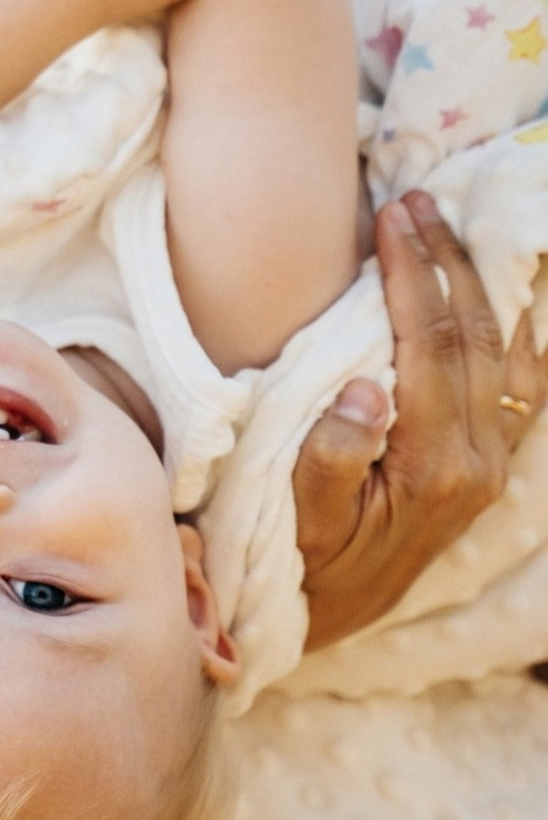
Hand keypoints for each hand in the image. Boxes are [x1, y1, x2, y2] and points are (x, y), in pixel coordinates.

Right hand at [293, 188, 546, 650]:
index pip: (429, 347)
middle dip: (445, 260)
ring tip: (443, 224)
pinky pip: (519, 381)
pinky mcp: (491, 465)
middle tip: (413, 202)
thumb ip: (330, 456)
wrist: (335, 617)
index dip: (409, 276)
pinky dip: (510, 326)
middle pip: (473, 337)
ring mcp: (492, 464)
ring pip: (503, 351)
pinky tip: (496, 291)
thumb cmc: (305, 561)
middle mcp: (478, 462)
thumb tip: (366, 385)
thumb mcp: (299, 519)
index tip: (388, 219)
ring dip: (475, 281)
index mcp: (434, 467)